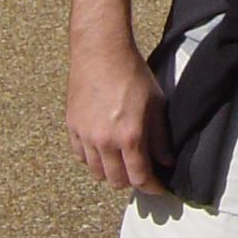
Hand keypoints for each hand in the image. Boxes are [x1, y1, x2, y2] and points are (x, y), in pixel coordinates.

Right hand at [66, 39, 171, 194]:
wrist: (101, 51)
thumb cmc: (131, 72)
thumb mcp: (155, 102)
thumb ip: (161, 136)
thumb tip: (166, 160)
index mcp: (129, 136)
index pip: (140, 177)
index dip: (151, 187)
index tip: (157, 187)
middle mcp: (105, 141)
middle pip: (116, 181)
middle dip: (131, 181)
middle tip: (140, 173)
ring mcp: (86, 136)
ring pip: (97, 173)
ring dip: (110, 172)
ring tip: (121, 162)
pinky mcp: (72, 127)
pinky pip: (81, 156)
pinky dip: (92, 159)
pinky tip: (102, 149)